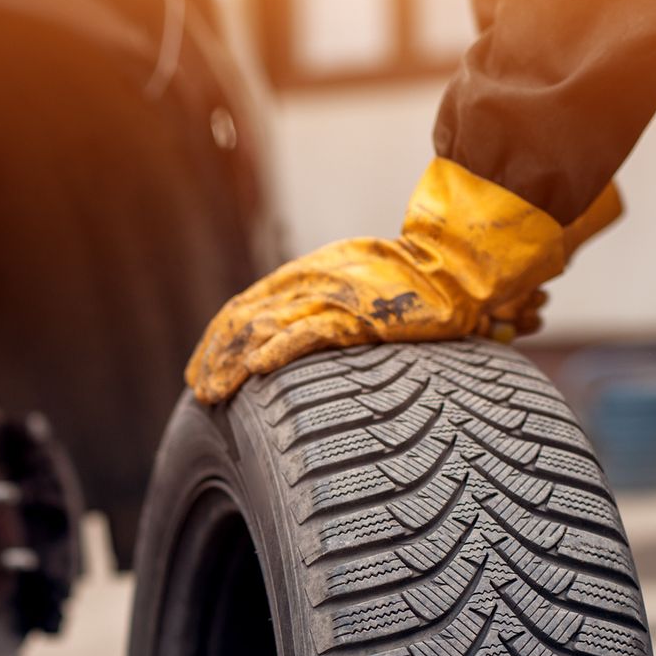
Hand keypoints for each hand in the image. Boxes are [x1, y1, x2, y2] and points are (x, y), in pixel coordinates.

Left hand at [185, 164, 619, 404]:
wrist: (459, 262)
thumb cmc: (415, 285)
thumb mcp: (360, 294)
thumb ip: (330, 315)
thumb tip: (303, 344)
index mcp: (310, 276)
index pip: (249, 308)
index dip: (220, 340)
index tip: (201, 371)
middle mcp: (313, 280)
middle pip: (247, 318)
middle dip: (215, 356)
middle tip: (197, 390)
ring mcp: (336, 295)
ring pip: (269, 327)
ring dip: (234, 362)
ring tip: (211, 392)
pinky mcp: (362, 312)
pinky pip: (312, 333)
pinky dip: (280, 351)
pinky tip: (257, 372)